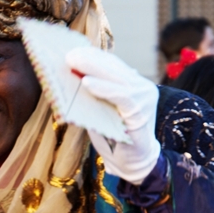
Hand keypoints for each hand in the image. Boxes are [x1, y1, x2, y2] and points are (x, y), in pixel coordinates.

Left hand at [65, 46, 160, 185]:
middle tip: (68, 53)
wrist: (132, 164)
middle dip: (89, 59)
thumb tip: (70, 75)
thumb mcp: (99, 110)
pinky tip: (86, 83)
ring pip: (117, 78)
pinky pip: (121, 96)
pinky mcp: (141, 113)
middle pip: (114, 67)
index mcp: (133, 85)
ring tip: (73, 62)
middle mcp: (142, 88)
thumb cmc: (113, 138)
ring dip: (93, 68)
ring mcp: (145, 99)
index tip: (71, 48)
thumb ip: (91, 93)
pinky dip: (103, 88)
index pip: (112, 64)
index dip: (92, 55)